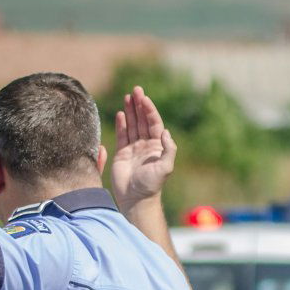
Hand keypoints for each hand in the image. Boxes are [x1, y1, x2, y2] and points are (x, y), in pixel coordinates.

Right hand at [111, 85, 176, 211]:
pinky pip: (122, 135)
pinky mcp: (122, 154)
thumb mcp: (165, 167)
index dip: (149, 110)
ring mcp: (134, 149)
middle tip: (135, 90)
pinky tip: (120, 113)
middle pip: (142, 121)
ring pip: (132, 125)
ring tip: (127, 96)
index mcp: (157, 147)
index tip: (144, 98)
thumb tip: (165, 132)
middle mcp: (146, 146)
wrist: (136, 199)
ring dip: (130, 111)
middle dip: (139, 105)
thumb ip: (168, 149)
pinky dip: (121, 124)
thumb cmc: (152, 185)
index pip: (153, 123)